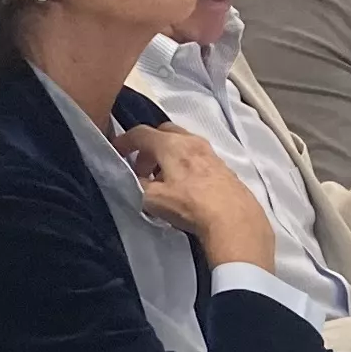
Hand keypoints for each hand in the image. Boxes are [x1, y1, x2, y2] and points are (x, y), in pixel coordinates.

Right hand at [121, 122, 273, 269]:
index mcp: (171, 144)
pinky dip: (185, 165)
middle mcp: (192, 141)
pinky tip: (185, 187)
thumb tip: (135, 180)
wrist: (234, 218)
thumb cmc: (190, 205)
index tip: (116, 152)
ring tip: (162, 181)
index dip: (124, 141)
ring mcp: (210, 152)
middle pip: (164, 133)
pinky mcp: (223, 167)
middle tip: (142, 169)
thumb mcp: (152, 199)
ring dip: (168, 157)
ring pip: (182, 144)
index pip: (141, 133)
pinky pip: (197, 157)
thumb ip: (137, 185)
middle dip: (149, 148)